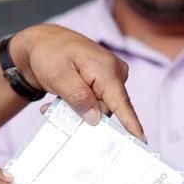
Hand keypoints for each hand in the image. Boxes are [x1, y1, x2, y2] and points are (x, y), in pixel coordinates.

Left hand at [9, 24, 142, 137]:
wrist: (43, 42)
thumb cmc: (48, 53)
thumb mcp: (58, 76)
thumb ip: (78, 97)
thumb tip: (96, 118)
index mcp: (107, 69)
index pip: (121, 102)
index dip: (131, 124)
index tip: (141, 141)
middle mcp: (115, 72)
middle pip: (107, 109)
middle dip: (84, 114)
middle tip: (55, 110)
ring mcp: (112, 76)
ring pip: (100, 107)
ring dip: (79, 109)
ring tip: (56, 101)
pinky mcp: (105, 82)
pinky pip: (97, 101)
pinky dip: (81, 103)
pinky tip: (63, 98)